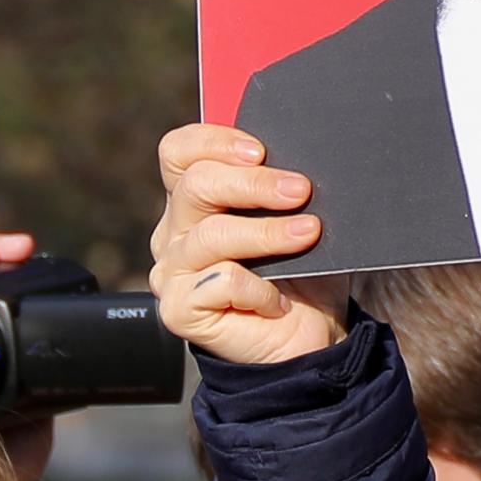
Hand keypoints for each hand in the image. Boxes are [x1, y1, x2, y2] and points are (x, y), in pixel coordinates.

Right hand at [152, 127, 349, 365]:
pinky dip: (259, 287)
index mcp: (193, 199)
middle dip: (253, 184)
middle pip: (195, 185)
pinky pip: (220, 281)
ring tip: (308, 234)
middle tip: (300, 190)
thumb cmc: (302, 274)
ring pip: (212, 235)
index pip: (179, 152)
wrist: (307, 338)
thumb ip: (282, 185)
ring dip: (267, 233)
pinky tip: (277, 299)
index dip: (214, 142)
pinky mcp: (178, 308)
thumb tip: (298, 158)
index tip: (261, 151)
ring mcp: (172, 271)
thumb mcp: (295, 217)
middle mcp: (175, 232)